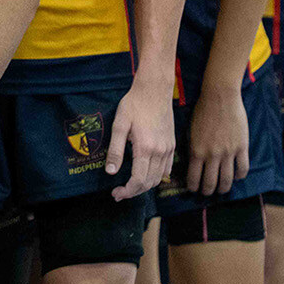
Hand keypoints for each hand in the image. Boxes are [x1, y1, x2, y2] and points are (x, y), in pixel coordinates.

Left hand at [109, 79, 175, 200]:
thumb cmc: (134, 104)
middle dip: (134, 192)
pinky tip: (146, 174)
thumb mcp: (119, 125)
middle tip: (119, 192)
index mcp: (145, 148)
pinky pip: (167, 169)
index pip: (138, 181)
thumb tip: (110, 172)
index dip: (126, 191)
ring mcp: (168, 149)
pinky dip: (157, 177)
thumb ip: (115, 150)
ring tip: (130, 185)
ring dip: (145, 186)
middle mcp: (160, 152)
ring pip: (159, 178)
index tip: (115, 193)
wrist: (154, 90)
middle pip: (149, 183)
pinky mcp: (172, 145)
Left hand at [186, 84, 248, 195]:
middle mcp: (212, 155)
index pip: (193, 178)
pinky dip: (240, 176)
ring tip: (222, 189)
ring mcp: (228, 152)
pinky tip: (237, 176)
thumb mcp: (190, 131)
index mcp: (196, 151)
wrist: (220, 96)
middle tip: (207, 193)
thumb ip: (193, 148)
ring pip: (227, 180)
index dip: (193, 187)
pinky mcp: (242, 147)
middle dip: (208, 191)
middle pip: (210, 183)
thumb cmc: (202, 110)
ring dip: (223, 188)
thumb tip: (192, 164)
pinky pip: (243, 168)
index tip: (194, 189)